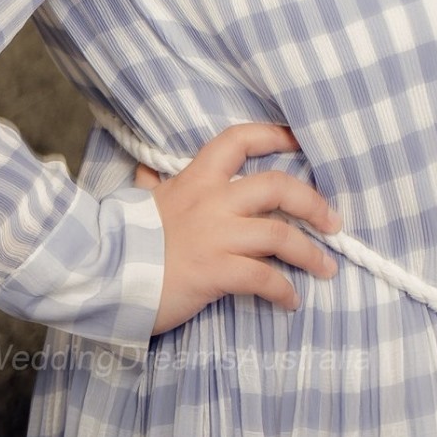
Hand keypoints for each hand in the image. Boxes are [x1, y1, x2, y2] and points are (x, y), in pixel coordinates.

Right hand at [133, 122, 340, 336]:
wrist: (103, 274)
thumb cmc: (125, 239)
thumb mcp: (140, 203)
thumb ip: (152, 187)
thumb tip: (146, 173)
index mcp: (196, 179)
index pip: (239, 140)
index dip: (273, 135)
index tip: (299, 139)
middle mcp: (212, 201)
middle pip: (278, 186)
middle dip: (313, 203)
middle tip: (333, 222)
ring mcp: (216, 236)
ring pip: (280, 234)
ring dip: (311, 253)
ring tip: (327, 268)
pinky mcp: (216, 271)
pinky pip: (263, 278)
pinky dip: (283, 290)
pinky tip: (290, 301)